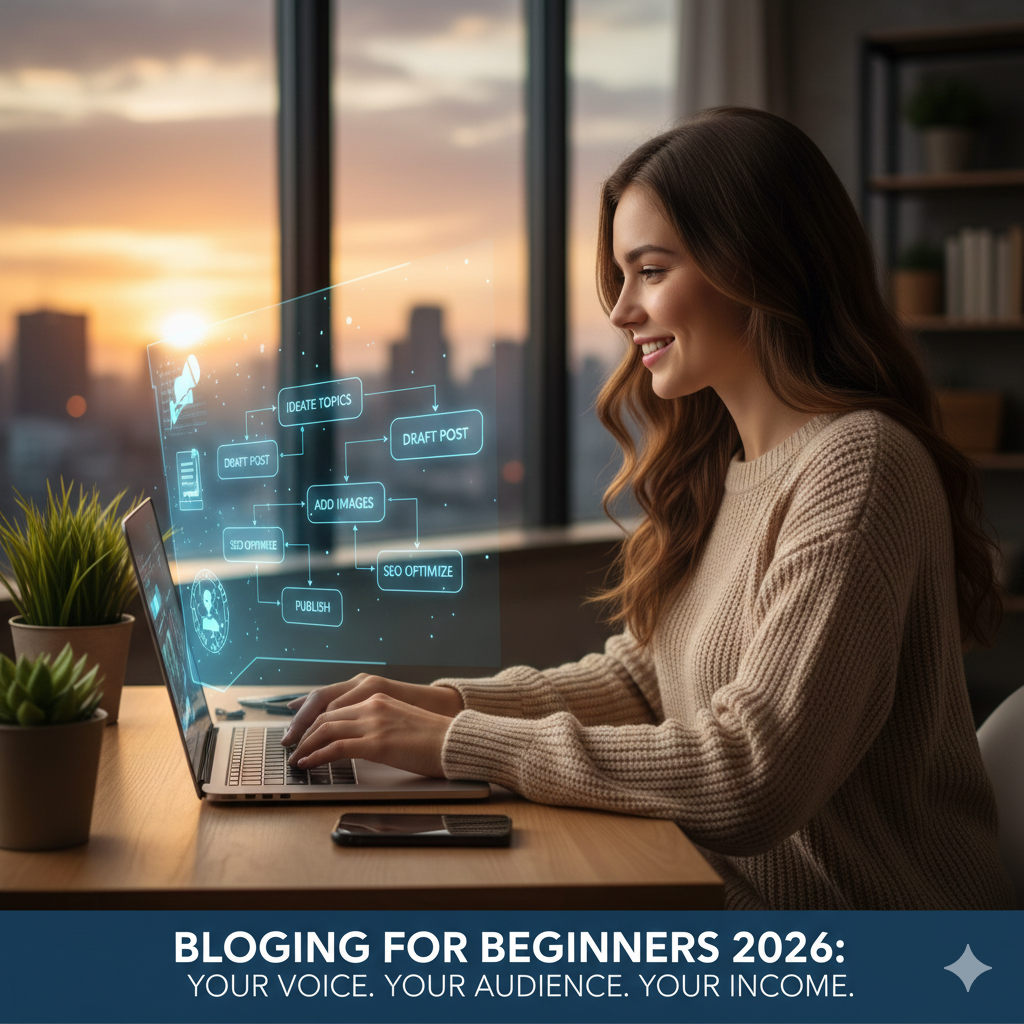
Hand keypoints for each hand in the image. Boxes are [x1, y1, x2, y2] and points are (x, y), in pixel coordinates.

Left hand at [287, 692, 451, 777]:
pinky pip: (336, 747)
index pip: (333, 704)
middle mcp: (373, 705)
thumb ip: (378, 724)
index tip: (299, 730)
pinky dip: (317, 756)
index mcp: (378, 697)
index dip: (311, 718)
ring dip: (305, 745)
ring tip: (295, 758)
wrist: (456, 742)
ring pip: (325, 729)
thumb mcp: (401, 722)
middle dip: (302, 731)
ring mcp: (374, 723)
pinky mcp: (377, 743)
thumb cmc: (434, 738)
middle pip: (324, 714)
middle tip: (290, 746)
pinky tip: (308, 764)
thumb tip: (357, 740)